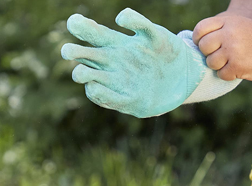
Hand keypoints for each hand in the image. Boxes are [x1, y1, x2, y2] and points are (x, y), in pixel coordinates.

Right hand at [61, 8, 206, 117]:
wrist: (183, 79)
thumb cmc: (168, 53)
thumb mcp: (157, 36)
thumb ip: (139, 24)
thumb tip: (120, 18)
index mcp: (117, 44)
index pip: (93, 34)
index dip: (81, 28)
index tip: (74, 23)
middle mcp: (112, 63)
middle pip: (86, 57)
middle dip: (75, 53)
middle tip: (68, 51)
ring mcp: (117, 83)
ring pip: (91, 79)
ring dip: (83, 75)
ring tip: (80, 72)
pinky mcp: (126, 101)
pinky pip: (108, 98)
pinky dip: (99, 94)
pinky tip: (94, 88)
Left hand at [192, 14, 251, 80]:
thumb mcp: (238, 26)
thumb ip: (219, 31)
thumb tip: (196, 45)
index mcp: (229, 21)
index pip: (200, 29)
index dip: (198, 39)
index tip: (205, 45)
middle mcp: (229, 33)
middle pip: (203, 47)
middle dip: (209, 54)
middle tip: (222, 55)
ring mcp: (233, 49)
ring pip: (210, 62)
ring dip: (219, 66)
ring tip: (232, 61)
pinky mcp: (237, 65)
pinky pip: (221, 74)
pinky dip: (228, 75)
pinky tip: (239, 68)